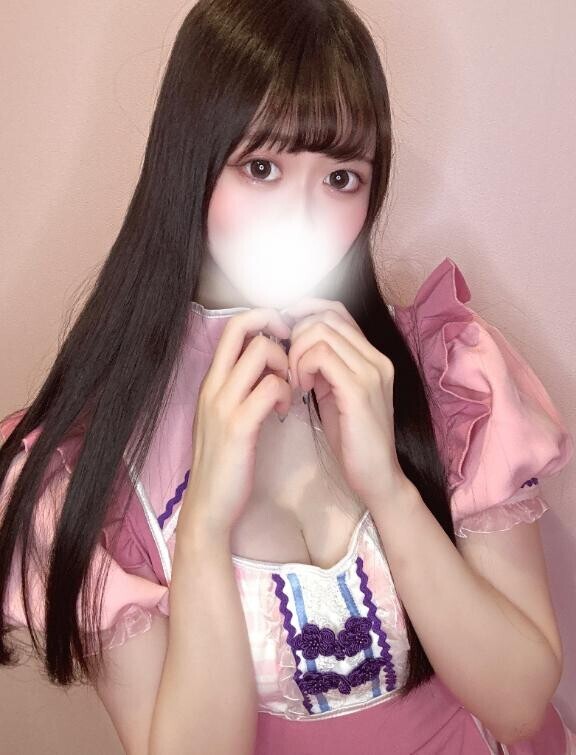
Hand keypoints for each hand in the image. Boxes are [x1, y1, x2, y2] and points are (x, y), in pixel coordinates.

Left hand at [281, 297, 408, 508]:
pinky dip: (303, 366)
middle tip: (289, 365)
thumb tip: (298, 344)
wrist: (376, 477)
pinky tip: (301, 388)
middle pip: (326, 317)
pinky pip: (322, 355)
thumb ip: (324, 367)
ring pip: (322, 332)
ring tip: (295, 379)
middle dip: (296, 335)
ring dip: (297, 352)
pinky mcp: (359, 390)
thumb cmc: (352, 439)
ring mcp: (371, 372)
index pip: (337, 311)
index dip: (306, 313)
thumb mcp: (335, 393)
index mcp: (372, 357)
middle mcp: (377, 358)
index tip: (284, 332)